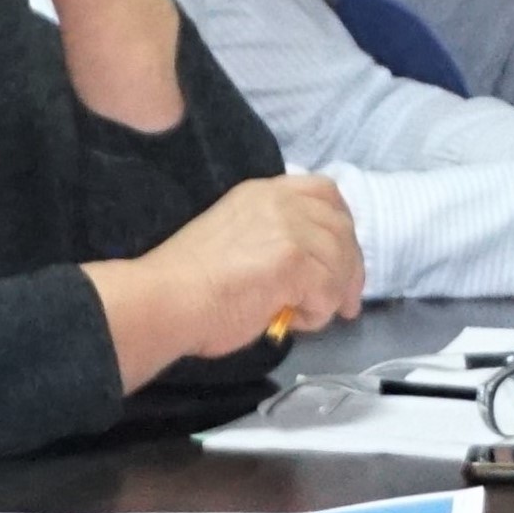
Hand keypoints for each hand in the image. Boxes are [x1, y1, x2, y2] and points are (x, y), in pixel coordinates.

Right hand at [143, 176, 362, 363]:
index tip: (342, 256)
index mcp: (264, 192)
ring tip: (300, 316)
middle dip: (350, 268)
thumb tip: (307, 269)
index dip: (342, 225)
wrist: (163, 300)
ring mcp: (290, 229)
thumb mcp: (236, 237)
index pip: (324, 192)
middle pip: (341, 228)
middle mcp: (282, 201)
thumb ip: (273, 238)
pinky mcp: (295, 260)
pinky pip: (330, 292)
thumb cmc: (186, 284)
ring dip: (330, 296)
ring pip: (341, 263)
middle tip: (346, 304)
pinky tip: (290, 320)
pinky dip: (317, 314)